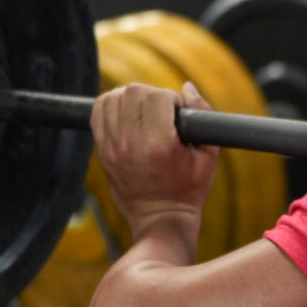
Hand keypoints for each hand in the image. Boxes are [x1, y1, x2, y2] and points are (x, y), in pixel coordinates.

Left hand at [91, 82, 219, 237]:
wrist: (160, 219)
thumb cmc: (188, 190)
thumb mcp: (208, 157)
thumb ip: (204, 116)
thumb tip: (188, 88)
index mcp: (159, 145)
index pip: (158, 96)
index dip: (173, 99)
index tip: (179, 112)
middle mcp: (131, 144)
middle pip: (134, 92)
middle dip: (152, 95)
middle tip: (163, 112)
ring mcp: (112, 147)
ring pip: (113, 97)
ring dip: (131, 98)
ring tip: (145, 112)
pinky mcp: (102, 150)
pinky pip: (98, 112)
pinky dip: (112, 106)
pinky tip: (127, 114)